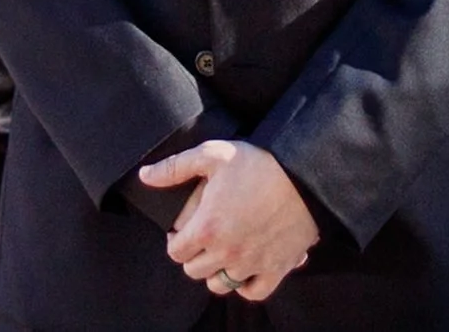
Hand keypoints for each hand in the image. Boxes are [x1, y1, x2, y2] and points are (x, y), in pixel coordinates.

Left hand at [138, 139, 317, 301]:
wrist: (304, 176)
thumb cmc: (258, 163)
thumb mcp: (212, 155)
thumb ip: (174, 168)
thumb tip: (145, 176)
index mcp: (206, 227)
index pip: (176, 251)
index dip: (175, 240)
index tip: (183, 230)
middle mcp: (226, 252)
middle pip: (194, 271)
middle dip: (194, 255)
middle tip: (203, 239)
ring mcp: (251, 263)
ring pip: (220, 285)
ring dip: (217, 271)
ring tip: (222, 251)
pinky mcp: (276, 269)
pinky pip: (253, 292)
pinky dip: (246, 285)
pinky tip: (245, 266)